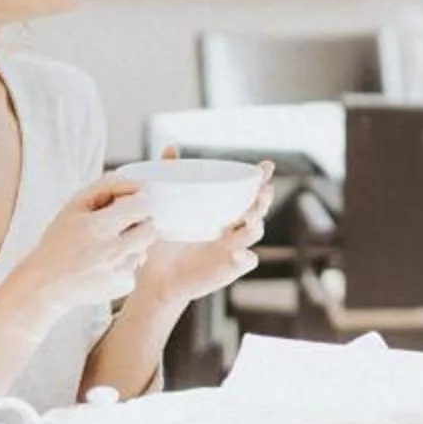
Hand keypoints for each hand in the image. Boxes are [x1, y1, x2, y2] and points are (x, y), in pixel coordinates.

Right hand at [13, 177, 157, 315]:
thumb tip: (138, 186)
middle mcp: (113, 250)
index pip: (142, 206)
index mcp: (99, 226)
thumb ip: (106, 188)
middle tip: (116, 226)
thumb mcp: (74, 206)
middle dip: (138, 223)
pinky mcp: (124, 286)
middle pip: (150, 228)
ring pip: (144, 247)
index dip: (135, 203)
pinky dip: (125, 263)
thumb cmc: (59, 242)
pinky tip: (104, 265)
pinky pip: (137, 266)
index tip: (124, 206)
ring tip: (105, 248)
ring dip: (131, 244)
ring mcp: (121, 270)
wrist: (46, 284)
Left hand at [134, 162, 275, 305]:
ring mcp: (233, 248)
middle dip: (263, 199)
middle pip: (257, 210)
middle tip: (262, 190)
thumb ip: (171, 178)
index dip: (260, 178)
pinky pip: (246, 261)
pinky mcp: (229, 268)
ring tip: (249, 219)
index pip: (247, 191)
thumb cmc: (164, 243)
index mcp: (222, 211)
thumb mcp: (166, 208)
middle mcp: (232, 228)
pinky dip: (245, 257)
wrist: (156, 278)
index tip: (266, 166)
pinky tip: (237, 253)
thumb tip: (171, 146)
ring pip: (254, 232)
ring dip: (256, 224)